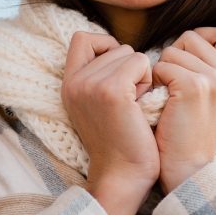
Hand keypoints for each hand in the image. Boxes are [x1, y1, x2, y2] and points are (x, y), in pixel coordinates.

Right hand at [61, 32, 158, 214]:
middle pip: (114, 46)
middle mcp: (75, 82)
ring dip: (140, 75)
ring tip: (134, 105)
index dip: (105, 45)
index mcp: (68, 84)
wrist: (123, 176)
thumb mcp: (98, 104)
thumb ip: (99, 76)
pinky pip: (140, 62)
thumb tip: (119, 48)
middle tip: (129, 100)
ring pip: (130, 52)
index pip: (82, 38)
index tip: (118, 71)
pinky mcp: (112, 90)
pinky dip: (147, 80)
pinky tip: (141, 105)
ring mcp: (91, 85)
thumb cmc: (121, 141)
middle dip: (129, 68)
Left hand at [152, 27, 215, 192]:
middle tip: (170, 85)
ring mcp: (214, 80)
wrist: (185, 170)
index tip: (185, 59)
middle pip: (192, 36)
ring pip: (173, 50)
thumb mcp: (205, 98)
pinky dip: (154, 82)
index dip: (199, 37)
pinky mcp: (194, 87)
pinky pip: (162, 66)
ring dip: (161, 71)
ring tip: (165, 97)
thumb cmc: (184, 134)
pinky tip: (159, 103)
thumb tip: (182, 41)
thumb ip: (203, 69)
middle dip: (174, 54)